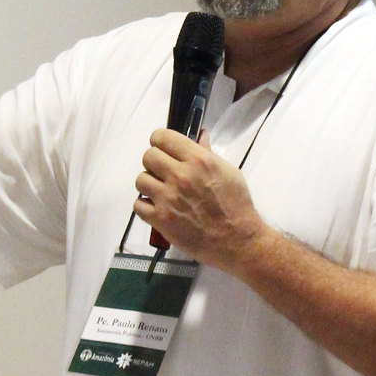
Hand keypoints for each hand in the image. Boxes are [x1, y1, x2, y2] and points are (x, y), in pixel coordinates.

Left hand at [134, 129, 267, 267]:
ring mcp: (168, 198)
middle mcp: (180, 175)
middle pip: (148, 156)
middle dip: (155, 162)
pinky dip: (146, 205)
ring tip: (161, 191)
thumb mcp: (228, 172)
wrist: (236, 240)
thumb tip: (200, 135)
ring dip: (149, 183)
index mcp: (198, 160)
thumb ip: (209, 153)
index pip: (162, 137)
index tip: (164, 149)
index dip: (161, 141)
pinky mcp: (160, 219)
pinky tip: (158, 207)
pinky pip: (138, 204)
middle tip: (164, 171)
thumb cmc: (236, 204)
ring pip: (140, 179)